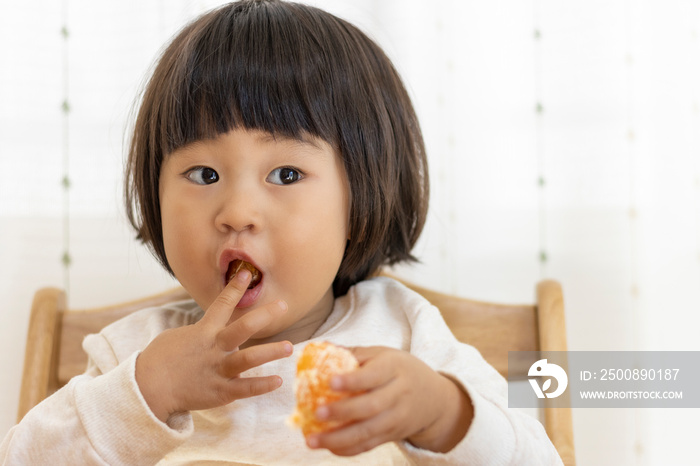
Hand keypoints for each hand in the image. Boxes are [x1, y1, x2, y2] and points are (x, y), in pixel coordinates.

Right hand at [135, 269, 292, 422]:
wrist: (146, 389)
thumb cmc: (159, 361)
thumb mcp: (176, 338)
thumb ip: (198, 331)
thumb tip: (209, 326)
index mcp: (203, 332)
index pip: (221, 305)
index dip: (235, 288)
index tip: (247, 273)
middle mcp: (214, 348)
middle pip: (242, 328)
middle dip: (264, 315)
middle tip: (283, 305)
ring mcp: (218, 370)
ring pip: (248, 359)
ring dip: (270, 352)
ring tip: (289, 346)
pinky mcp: (220, 392)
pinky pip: (244, 388)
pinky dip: (261, 385)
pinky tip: (278, 381)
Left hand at [306, 346, 472, 455]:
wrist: (435, 398)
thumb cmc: (401, 370)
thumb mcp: (384, 354)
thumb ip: (355, 353)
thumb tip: (320, 347)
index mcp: (394, 368)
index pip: (373, 376)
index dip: (352, 380)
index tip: (329, 382)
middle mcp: (398, 395)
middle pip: (371, 406)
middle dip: (342, 412)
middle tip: (316, 412)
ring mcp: (396, 419)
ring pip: (367, 432)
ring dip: (338, 438)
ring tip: (311, 440)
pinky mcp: (392, 436)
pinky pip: (368, 445)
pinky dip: (347, 449)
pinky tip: (327, 447)